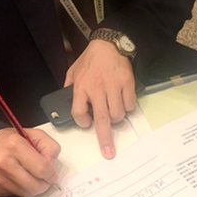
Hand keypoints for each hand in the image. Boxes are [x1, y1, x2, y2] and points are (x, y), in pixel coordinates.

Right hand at [0, 127, 59, 196]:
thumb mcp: (33, 134)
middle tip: (45, 177)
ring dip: (34, 187)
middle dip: (45, 183)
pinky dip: (22, 189)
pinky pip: (17, 195)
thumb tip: (52, 166)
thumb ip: (49, 147)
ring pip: (27, 194)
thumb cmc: (10, 141)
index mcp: (14, 145)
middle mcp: (2, 162)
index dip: (52, 173)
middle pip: (35, 186)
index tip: (52, 172)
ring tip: (32, 175)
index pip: (42, 169)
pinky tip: (19, 178)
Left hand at [65, 39, 135, 159]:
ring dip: (116, 118)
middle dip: (105, 139)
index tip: (87, 122)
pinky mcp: (127, 83)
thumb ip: (69, 89)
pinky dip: (127, 107)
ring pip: (117, 114)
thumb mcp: (72, 72)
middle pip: (101, 119)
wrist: (108, 44)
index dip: (83, 122)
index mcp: (81, 87)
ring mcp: (113, 86)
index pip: (79, 113)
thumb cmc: (89, 60)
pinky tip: (122, 100)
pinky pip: (129, 105)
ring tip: (113, 110)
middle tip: (109, 152)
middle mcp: (97, 88)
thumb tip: (67, 106)